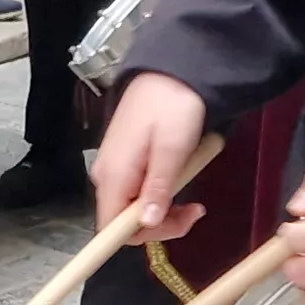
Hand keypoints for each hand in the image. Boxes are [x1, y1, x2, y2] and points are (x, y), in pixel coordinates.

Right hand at [92, 72, 212, 242]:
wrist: (171, 69)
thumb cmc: (172, 106)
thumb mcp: (172, 149)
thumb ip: (158, 188)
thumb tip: (148, 224)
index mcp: (113, 175)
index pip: (112, 229)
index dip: (145, 235)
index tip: (180, 222)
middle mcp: (106, 175)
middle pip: (125, 221)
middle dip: (162, 222)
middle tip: (197, 208)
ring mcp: (115, 166)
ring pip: (134, 206)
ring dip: (165, 207)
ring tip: (193, 194)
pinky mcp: (125, 158)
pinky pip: (138, 188)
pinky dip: (161, 191)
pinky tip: (180, 176)